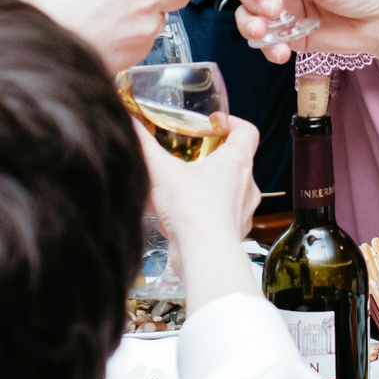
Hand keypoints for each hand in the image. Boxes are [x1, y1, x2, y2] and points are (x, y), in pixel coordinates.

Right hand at [141, 116, 260, 312]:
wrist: (204, 255)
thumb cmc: (193, 209)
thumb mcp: (162, 170)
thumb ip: (144, 144)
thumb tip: (130, 123)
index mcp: (237, 162)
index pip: (247, 132)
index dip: (233, 123)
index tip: (215, 123)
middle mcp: (247, 185)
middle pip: (236, 161)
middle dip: (212, 158)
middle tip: (191, 157)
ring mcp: (243, 211)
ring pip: (228, 191)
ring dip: (206, 188)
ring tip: (180, 189)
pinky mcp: (233, 232)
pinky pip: (220, 216)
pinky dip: (202, 213)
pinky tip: (179, 218)